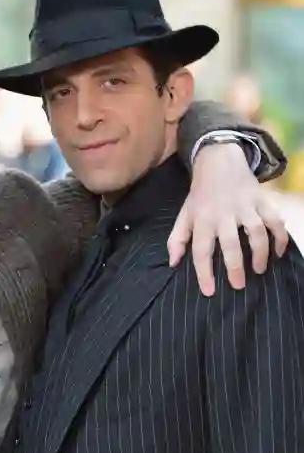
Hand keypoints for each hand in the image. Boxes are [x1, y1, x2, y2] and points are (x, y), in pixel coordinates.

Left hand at [168, 144, 288, 295]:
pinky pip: (275, 220)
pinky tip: (278, 253)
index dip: (204, 273)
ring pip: (256, 232)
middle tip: (238, 286)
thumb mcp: (184, 214)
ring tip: (259, 270)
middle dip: (235, 268)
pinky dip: (280, 237)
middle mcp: (223, 214)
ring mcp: (245, 206)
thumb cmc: (201, 195)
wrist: (219, 161)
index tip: (210, 292)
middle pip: (230, 244)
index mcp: (202, 220)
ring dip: (260, 253)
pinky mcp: (261, 200)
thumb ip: (177, 239)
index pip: (201, 250)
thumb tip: (172, 264)